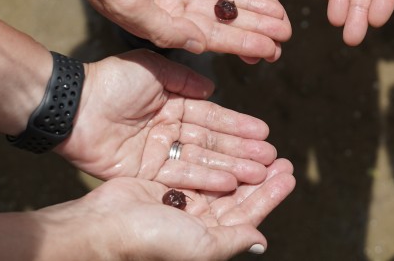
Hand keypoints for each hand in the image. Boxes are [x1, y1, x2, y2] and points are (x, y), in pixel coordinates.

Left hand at [57, 50, 277, 191]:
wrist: (75, 104)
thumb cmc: (112, 80)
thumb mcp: (155, 68)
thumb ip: (185, 80)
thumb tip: (212, 90)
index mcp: (173, 106)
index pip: (213, 118)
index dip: (238, 125)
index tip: (264, 132)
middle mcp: (169, 132)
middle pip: (212, 143)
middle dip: (243, 151)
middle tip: (271, 158)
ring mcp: (158, 154)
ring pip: (202, 162)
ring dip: (231, 168)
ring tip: (259, 172)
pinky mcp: (144, 175)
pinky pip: (179, 178)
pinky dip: (204, 180)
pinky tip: (229, 182)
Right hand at [58, 160, 294, 260]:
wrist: (104, 225)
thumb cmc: (150, 240)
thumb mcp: (201, 245)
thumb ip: (233, 240)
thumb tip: (262, 242)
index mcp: (208, 241)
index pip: (248, 216)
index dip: (270, 196)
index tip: (289, 175)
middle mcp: (198, 224)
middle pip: (239, 197)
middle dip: (262, 178)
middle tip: (282, 158)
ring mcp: (183, 203)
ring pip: (222, 180)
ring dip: (243, 165)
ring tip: (265, 149)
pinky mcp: (167, 184)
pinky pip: (200, 168)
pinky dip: (217, 158)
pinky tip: (232, 146)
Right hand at [60, 0, 289, 59]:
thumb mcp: (129, 2)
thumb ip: (163, 26)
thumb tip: (198, 45)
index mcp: (158, 18)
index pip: (211, 34)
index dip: (243, 42)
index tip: (272, 50)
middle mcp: (167, 3)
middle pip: (221, 18)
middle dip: (254, 27)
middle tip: (288, 35)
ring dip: (249, 6)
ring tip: (279, 15)